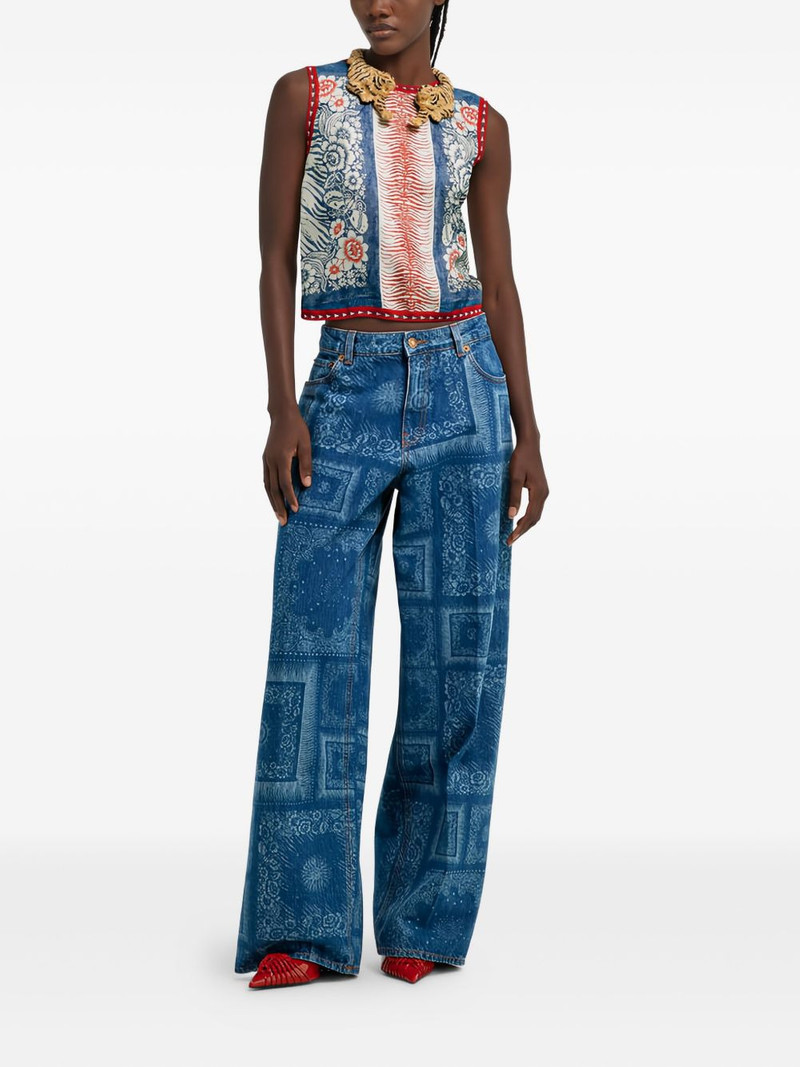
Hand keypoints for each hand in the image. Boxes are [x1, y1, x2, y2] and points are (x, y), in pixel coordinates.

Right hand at [263, 405, 312, 524]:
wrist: (282, 414)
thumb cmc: (297, 428)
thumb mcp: (306, 444)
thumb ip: (306, 464)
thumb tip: (307, 484)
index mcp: (281, 457)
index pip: (285, 483)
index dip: (290, 497)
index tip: (296, 509)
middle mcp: (270, 461)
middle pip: (273, 489)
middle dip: (278, 506)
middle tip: (284, 522)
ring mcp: (266, 460)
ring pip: (267, 486)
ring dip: (272, 502)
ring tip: (278, 516)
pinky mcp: (266, 459)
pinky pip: (266, 479)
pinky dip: (269, 492)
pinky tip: (274, 499)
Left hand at [506, 437, 548, 544]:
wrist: (530, 444)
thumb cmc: (520, 458)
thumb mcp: (515, 477)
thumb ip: (514, 496)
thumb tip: (511, 515)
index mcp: (539, 492)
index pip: (530, 517)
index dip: (520, 529)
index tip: (511, 539)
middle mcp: (544, 494)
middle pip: (535, 518)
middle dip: (523, 530)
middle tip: (510, 540)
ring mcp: (543, 492)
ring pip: (536, 514)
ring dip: (526, 525)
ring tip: (514, 534)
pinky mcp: (540, 489)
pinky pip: (535, 508)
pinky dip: (528, 517)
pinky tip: (519, 520)